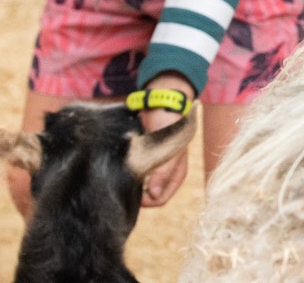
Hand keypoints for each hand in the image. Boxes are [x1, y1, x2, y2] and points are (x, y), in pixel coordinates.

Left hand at [139, 72, 195, 207]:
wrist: (160, 103)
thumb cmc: (170, 125)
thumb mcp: (171, 151)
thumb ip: (164, 174)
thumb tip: (155, 195)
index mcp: (177, 173)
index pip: (161, 198)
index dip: (148, 200)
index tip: (136, 193)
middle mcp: (165, 172)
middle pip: (150, 194)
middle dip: (139, 191)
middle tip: (130, 180)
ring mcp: (154, 165)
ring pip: (141, 185)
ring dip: (133, 181)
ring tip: (129, 169)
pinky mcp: (143, 158)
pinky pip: (135, 173)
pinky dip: (130, 171)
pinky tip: (127, 162)